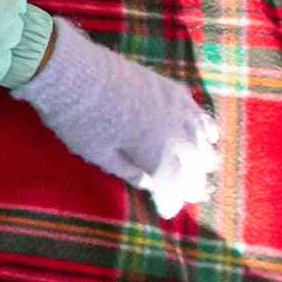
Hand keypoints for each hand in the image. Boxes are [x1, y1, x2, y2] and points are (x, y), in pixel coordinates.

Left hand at [12, 16, 218, 219]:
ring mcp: (174, 107)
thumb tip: (147, 185)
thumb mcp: (97, 153)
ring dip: (203, 158)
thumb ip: (126, 171)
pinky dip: (206, 127)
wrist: (71, 69)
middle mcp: (173, 132)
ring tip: (203, 170)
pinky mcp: (169, 87)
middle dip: (193, 183)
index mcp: (156, 153)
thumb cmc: (78, 118)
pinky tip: (210, 136)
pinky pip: (197, 111)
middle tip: (191, 195)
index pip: (172, 184)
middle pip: (193, 164)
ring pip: (201, 139)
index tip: (167, 212)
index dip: (171, 201)